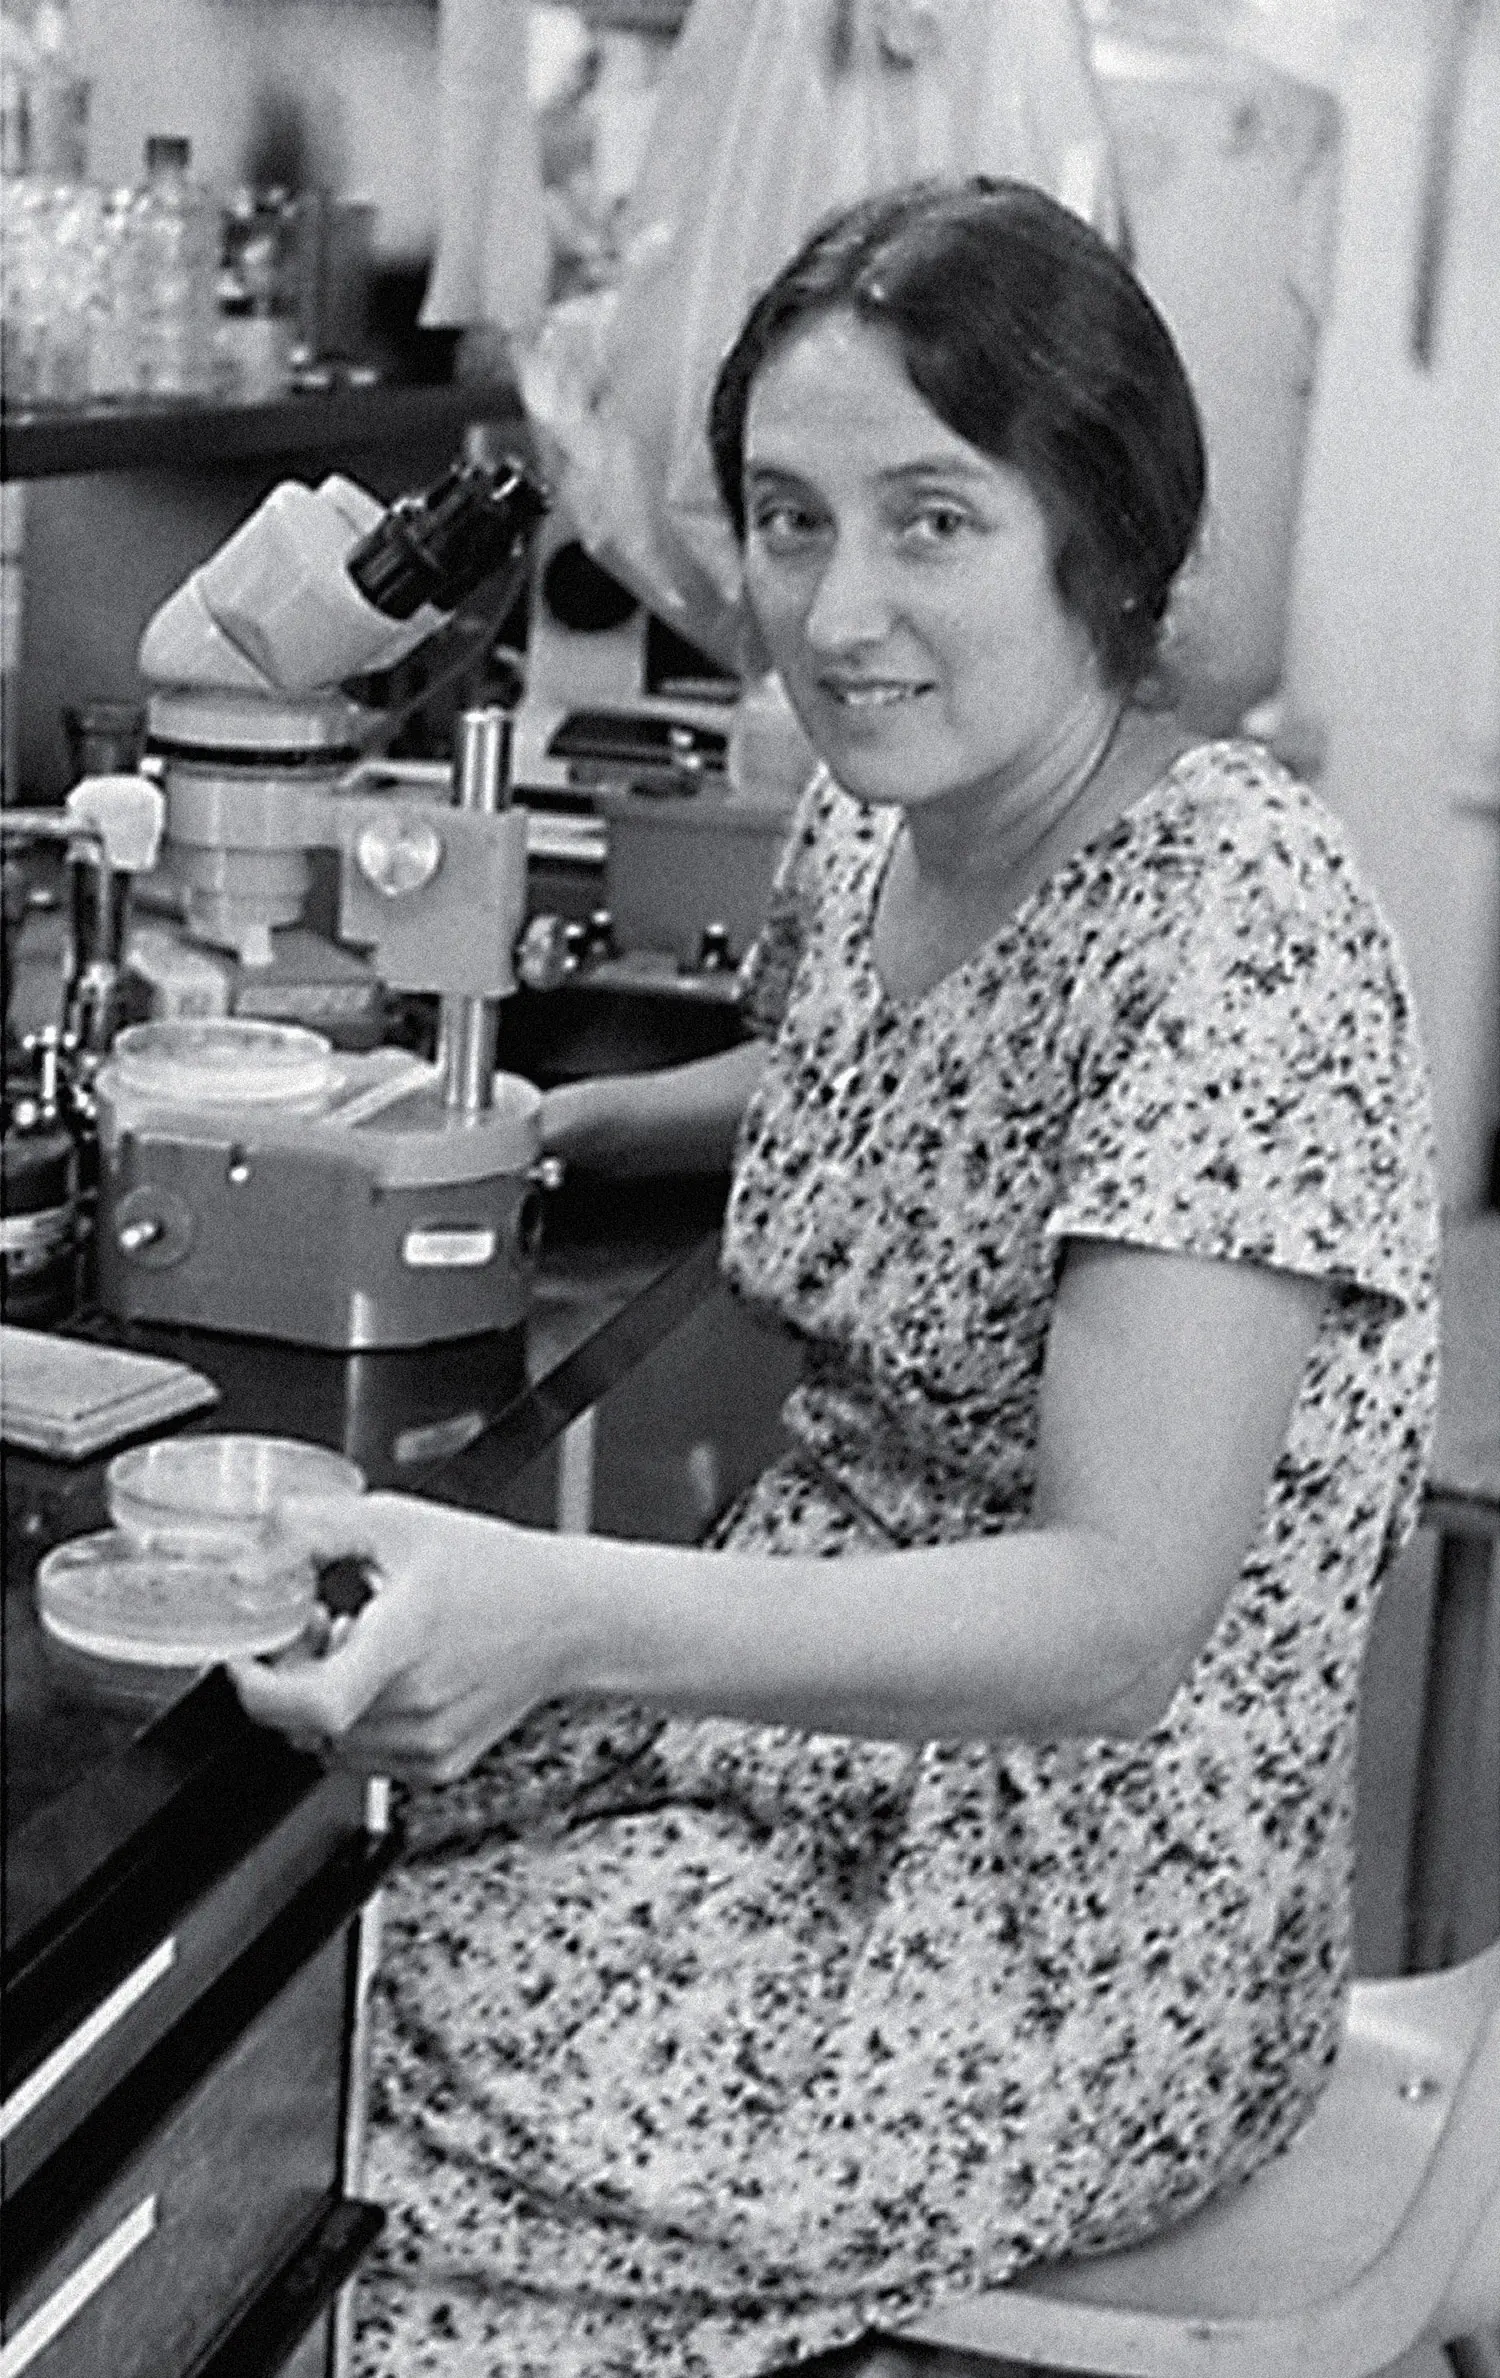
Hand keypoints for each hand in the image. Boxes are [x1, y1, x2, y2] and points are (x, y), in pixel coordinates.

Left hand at [226, 1491, 577, 1784]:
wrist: (567, 1616)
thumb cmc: (492, 1569)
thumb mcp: (394, 1522)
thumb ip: (308, 1532)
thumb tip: (247, 1565)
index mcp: (406, 1641)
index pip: (310, 1702)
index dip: (259, 1687)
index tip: (245, 1657)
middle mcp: (417, 1705)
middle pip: (304, 1720)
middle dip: (289, 1676)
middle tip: (318, 1626)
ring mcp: (428, 1745)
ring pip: (327, 1742)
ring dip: (322, 1700)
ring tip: (362, 1645)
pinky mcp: (437, 1766)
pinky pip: (363, 1755)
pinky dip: (356, 1721)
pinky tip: (389, 1675)